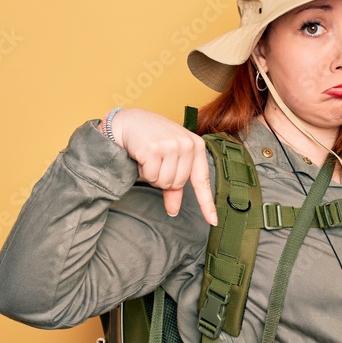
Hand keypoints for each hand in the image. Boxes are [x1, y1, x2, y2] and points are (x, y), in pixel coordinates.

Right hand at [104, 108, 217, 224]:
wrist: (128, 121)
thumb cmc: (151, 139)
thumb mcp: (169, 157)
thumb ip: (174, 185)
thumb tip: (173, 210)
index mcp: (196, 145)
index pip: (202, 180)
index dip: (206, 203)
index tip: (213, 221)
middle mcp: (187, 144)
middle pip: (177, 184)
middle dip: (163, 179)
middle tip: (156, 161)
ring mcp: (171, 145)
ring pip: (164, 182)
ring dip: (152, 175)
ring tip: (149, 157)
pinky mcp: (154, 149)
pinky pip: (150, 176)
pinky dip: (143, 170)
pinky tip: (141, 155)